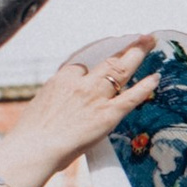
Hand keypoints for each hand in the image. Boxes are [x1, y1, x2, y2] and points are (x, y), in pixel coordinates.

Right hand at [0, 44, 158, 186]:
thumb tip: (61, 106)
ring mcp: (95, 98)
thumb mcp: (40, 108)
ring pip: (120, 70)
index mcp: (61, 81)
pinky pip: (131, 97)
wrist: (32, 149)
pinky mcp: (107, 115)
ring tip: (150, 42)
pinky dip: (145, 87)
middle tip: (142, 37)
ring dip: (137, 54)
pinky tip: (155, 78)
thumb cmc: (30, 135)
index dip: (90, 71)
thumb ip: (56, 101)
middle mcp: (80, 84)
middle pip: (107, 61)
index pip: (79, 68)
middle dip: (126, 48)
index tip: (98, 72)